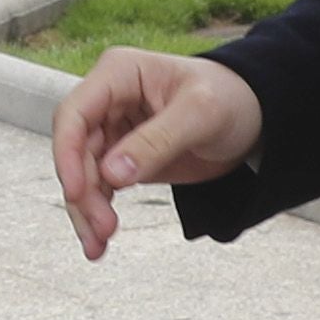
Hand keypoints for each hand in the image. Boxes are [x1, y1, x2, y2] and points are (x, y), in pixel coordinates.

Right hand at [50, 48, 265, 258]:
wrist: (253, 115)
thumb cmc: (230, 98)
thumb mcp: (200, 114)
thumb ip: (156, 141)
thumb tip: (111, 174)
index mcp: (118, 74)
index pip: (74, 113)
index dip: (67, 153)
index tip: (76, 191)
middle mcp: (107, 101)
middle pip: (75, 151)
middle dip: (83, 192)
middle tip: (103, 228)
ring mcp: (113, 132)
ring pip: (82, 175)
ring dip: (85, 211)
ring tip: (99, 244)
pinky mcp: (122, 159)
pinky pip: (99, 188)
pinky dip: (97, 214)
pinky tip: (100, 241)